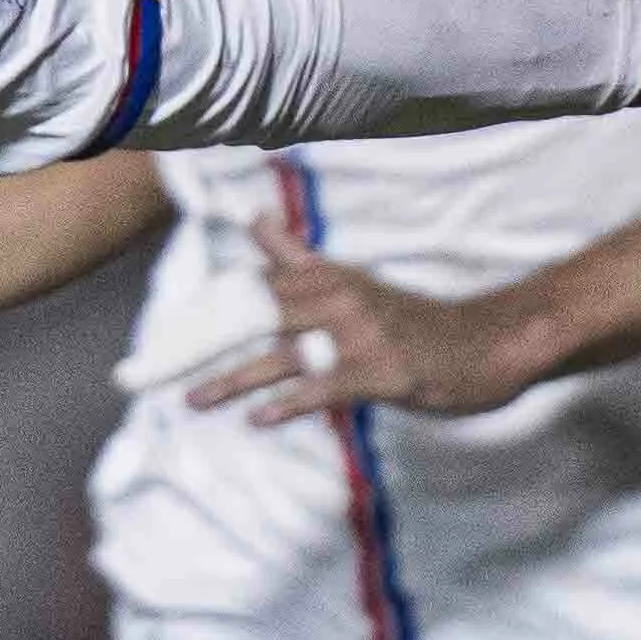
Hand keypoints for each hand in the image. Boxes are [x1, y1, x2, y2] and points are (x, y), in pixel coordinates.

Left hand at [187, 231, 524, 423]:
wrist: (487, 344)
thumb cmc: (415, 322)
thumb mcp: (352, 283)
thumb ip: (297, 257)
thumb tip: (255, 219)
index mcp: (327, 278)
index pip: (252, 287)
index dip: (204, 313)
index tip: (161, 340)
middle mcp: (338, 298)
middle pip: (254, 318)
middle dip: (202, 346)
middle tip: (153, 372)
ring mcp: (360, 335)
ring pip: (283, 354)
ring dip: (234, 379)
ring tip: (194, 400)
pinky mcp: (381, 371)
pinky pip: (326, 386)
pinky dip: (290, 402)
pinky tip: (261, 419)